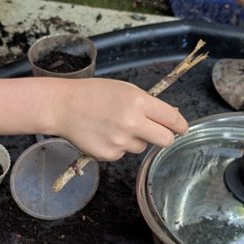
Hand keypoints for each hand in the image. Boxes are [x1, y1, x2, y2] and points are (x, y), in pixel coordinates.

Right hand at [53, 78, 187, 160]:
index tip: (181, 128)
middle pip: (165, 140)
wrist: (62, 107)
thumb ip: (148, 103)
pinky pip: (123, 153)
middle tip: (154, 132)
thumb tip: (171, 117)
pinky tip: (103, 134)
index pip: (172, 119)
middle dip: (163, 137)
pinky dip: (117, 146)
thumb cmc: (93, 93)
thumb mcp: (124, 89)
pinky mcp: (109, 154)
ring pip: (141, 147)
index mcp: (138, 102)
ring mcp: (120, 141)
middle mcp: (132, 123)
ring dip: (134, 140)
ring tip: (114, 127)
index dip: (180, 125)